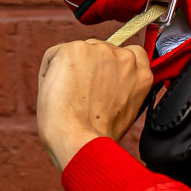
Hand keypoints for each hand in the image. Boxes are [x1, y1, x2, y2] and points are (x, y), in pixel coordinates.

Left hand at [36, 39, 153, 170]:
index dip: (112, 67)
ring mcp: (100, 50)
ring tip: (69, 97)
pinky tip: (56, 91)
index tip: (102, 82)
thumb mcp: (126, 108)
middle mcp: (125, 57)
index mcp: (141, 73)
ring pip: (78, 52)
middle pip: (100, 51)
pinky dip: (48, 72)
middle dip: (89, 68)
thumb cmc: (98, 134)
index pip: (130, 54)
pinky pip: (54, 55)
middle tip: (81, 96)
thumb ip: (122, 86)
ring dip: (70, 69)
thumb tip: (105, 79)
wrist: (81, 140)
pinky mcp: (75, 50)